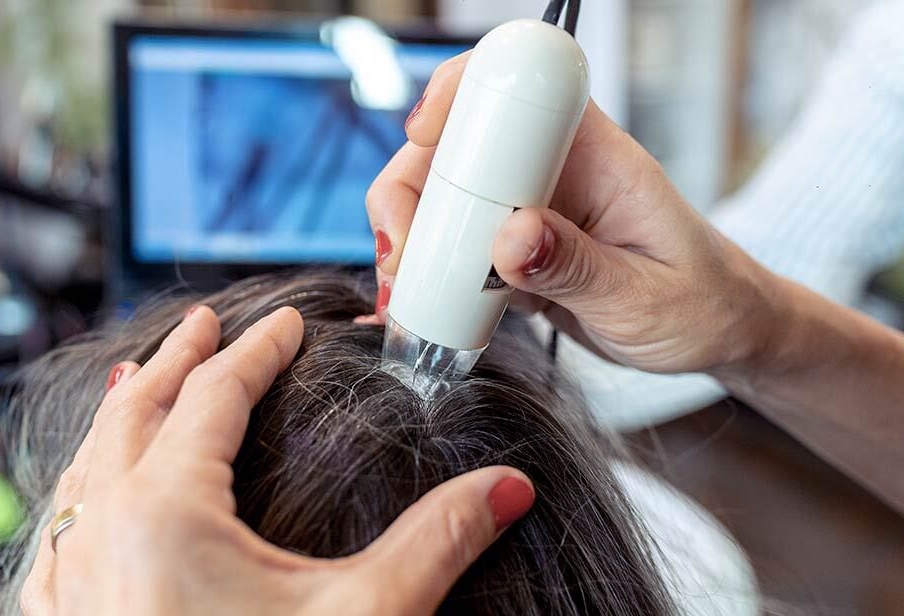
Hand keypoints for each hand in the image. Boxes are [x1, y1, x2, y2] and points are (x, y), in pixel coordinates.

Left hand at [21, 306, 534, 615]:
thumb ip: (436, 543)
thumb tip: (507, 488)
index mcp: (165, 515)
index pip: (214, 396)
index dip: (258, 351)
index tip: (287, 325)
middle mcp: (101, 537)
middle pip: (136, 411)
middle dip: (178, 358)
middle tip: (205, 322)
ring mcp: (67, 583)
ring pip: (87, 465)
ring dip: (124, 414)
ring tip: (145, 382)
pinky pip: (60, 525)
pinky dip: (85, 483)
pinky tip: (93, 492)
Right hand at [367, 53, 779, 374]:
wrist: (716, 333)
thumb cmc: (704, 304)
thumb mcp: (645, 296)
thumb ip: (578, 268)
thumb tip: (509, 240)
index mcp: (595, 155)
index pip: (522, 90)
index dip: (461, 96)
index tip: (422, 139)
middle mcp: (554, 170)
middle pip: (457, 146)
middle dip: (411, 190)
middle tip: (401, 254)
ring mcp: (530, 208)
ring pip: (444, 197)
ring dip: (412, 236)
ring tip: (401, 289)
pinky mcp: (515, 248)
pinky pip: (456, 245)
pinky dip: (427, 271)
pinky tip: (415, 303)